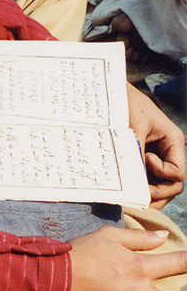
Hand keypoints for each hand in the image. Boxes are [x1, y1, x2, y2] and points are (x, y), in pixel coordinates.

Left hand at [126, 82, 184, 207]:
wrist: (114, 94)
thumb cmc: (127, 103)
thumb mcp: (133, 125)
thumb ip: (135, 151)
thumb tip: (132, 180)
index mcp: (173, 141)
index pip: (177, 172)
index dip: (162, 172)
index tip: (145, 159)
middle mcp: (169, 152)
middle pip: (173, 185)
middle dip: (157, 193)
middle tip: (137, 192)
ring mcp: (158, 158)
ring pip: (162, 187)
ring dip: (149, 195)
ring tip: (132, 196)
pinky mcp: (144, 161)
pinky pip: (148, 182)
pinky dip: (141, 189)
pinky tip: (127, 191)